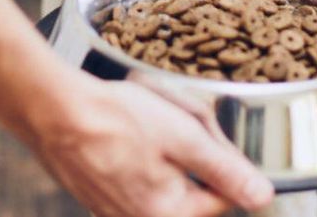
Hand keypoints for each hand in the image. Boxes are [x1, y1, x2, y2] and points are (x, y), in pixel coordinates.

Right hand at [29, 75, 273, 216]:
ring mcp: (117, 212)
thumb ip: (226, 170)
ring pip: (165, 179)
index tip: (202, 131)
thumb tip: (263, 196)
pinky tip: (126, 130)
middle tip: (172, 118)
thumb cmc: (115, 119)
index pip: (224, 195)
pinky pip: (135, 176)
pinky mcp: (100, 198)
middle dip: (190, 151)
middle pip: (193, 187)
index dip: (220, 156)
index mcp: (170, 215)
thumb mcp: (184, 136)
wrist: (54, 109)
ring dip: (164, 149)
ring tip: (145, 121)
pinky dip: (138, 152)